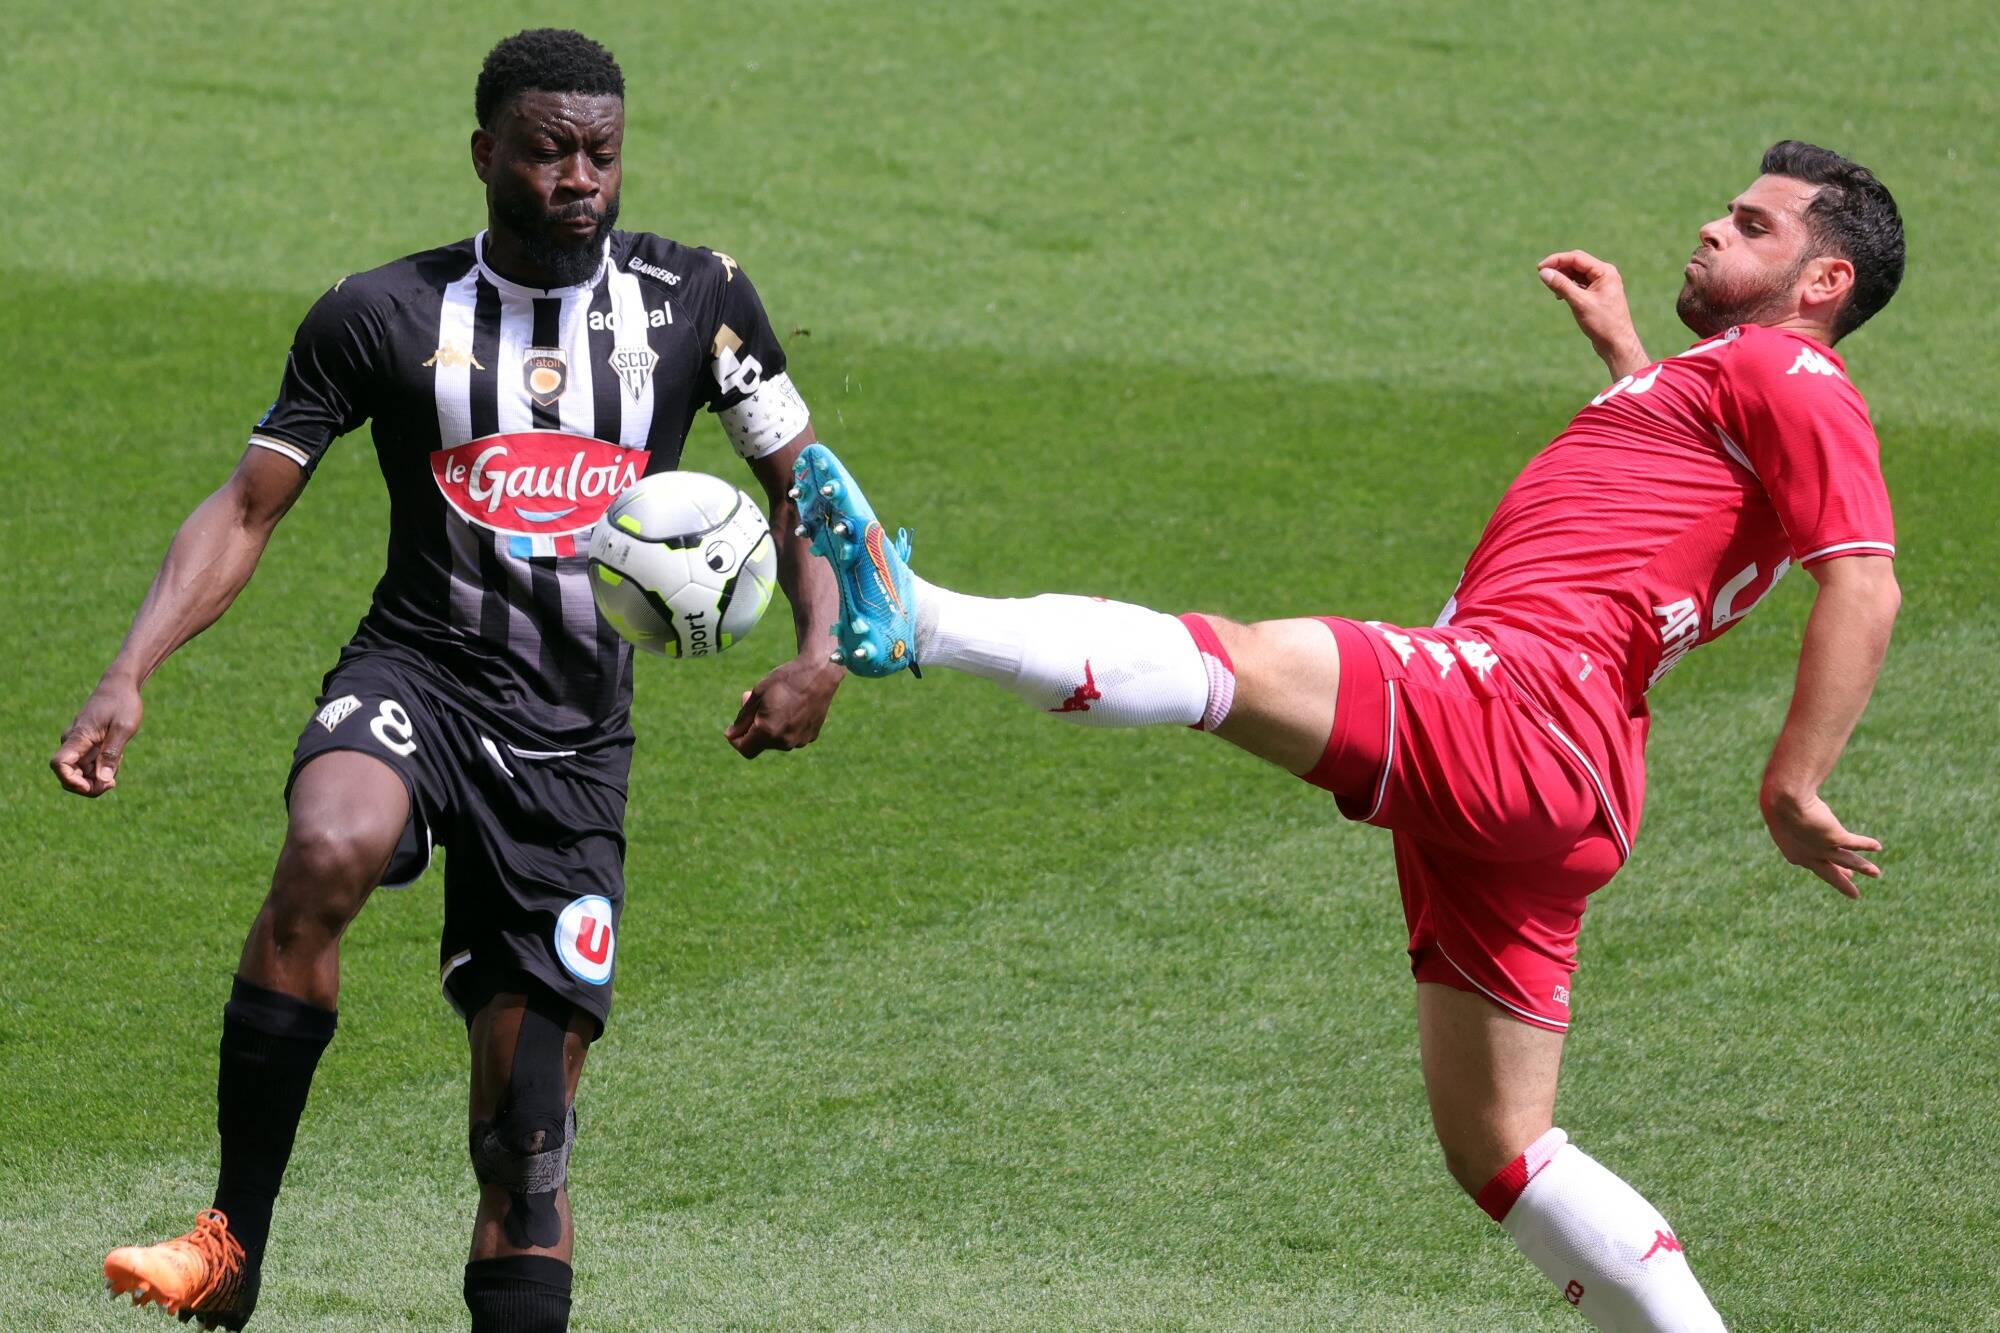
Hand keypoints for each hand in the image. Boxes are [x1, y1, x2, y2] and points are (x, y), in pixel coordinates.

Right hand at [52, 674, 144, 796]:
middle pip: (69, 775)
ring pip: (80, 772)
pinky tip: (117, 756)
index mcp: (78, 737)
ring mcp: (78, 744)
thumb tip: (103, 780)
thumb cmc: (123, 703)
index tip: (92, 786)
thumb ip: (112, 754)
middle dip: (88, 786)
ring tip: (119, 760)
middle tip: (113, 783)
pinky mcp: (85, 745)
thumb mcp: (123, 728)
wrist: (120, 685)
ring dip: (97, 777)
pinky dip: (101, 768)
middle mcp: (72, 742)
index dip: (71, 781)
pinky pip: (88, 765)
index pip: (59, 764)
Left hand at [724, 656, 842, 757]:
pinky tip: (791, 706)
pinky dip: (785, 726)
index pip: (745, 749)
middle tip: (751, 701)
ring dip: (769, 727)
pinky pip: (791, 736)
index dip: (735, 739)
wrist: (820, 673)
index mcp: (768, 731)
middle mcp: (785, 741)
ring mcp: (800, 740)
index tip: (734, 727)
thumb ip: (743, 718)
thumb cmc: (786, 680)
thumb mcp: (757, 694)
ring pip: (776, 740)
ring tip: (774, 702)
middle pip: (760, 744)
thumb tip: (731, 735)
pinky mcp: (811, 736)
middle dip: (752, 727)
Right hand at [1536, 250, 1647, 378]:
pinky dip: (1569, 287)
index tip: (1540, 268)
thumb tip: (1544, 272)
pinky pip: (1580, 284)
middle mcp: (1605, 274)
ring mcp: (1602, 284)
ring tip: (1551, 288)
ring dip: (1563, 278)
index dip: (1557, 260)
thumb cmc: (1602, 323)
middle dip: (1559, 268)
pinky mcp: (1598, 294)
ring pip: (1577, 274)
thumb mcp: (1579, 302)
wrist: (1617, 344)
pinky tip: (1560, 296)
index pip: (1576, 258)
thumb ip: (1561, 285)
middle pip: (1577, 263)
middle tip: (1543, 276)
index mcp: (1605, 272)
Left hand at [1760, 789, 1881, 897]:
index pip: (1815, 864)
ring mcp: (1823, 849)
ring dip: (1863, 867)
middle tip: (1854, 895)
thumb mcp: (1785, 817)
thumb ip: (1795, 823)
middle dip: (1843, 883)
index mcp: (1793, 853)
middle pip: (1830, 872)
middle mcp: (1809, 855)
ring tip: (1877, 873)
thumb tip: (1797, 813)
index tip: (1843, 873)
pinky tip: (1877, 846)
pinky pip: (1855, 843)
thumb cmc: (1779, 803)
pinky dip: (1867, 844)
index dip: (1829, 868)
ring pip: (1847, 861)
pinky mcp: (1835, 838)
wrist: (1785, 801)